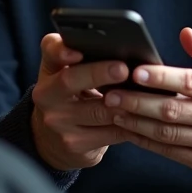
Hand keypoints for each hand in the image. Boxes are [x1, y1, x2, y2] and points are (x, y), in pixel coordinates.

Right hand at [30, 33, 131, 170]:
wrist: (54, 141)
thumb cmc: (70, 97)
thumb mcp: (67, 75)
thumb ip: (83, 57)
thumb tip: (121, 48)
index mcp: (49, 70)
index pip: (50, 52)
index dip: (61, 50)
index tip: (77, 51)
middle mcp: (46, 96)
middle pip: (70, 80)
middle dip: (98, 73)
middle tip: (123, 69)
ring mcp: (58, 123)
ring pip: (97, 111)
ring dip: (124, 102)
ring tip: (143, 93)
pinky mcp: (74, 144)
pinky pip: (110, 133)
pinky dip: (131, 125)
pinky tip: (145, 118)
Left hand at [104, 28, 191, 182]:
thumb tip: (185, 34)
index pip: (189, 82)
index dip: (161, 77)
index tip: (135, 71)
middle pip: (172, 110)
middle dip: (138, 101)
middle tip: (112, 93)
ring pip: (167, 133)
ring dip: (136, 122)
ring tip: (114, 110)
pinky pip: (170, 152)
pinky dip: (147, 142)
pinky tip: (130, 130)